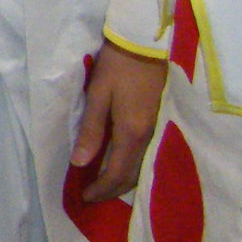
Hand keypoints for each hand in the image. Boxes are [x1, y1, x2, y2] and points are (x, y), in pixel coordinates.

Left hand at [71, 40, 167, 202]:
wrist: (147, 44)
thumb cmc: (118, 66)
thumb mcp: (98, 94)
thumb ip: (91, 130)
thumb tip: (80, 163)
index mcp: (132, 133)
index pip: (116, 174)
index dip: (101, 189)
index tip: (85, 197)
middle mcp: (150, 138)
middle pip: (132, 176)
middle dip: (112, 191)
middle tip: (93, 196)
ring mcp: (159, 132)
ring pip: (143, 168)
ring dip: (124, 181)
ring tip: (104, 185)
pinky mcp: (162, 123)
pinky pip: (148, 156)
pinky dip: (134, 167)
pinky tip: (123, 165)